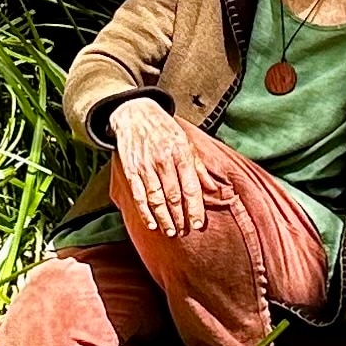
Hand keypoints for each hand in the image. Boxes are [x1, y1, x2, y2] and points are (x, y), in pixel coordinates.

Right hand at [110, 98, 216, 238]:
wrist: (135, 113)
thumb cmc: (164, 129)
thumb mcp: (186, 142)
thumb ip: (199, 167)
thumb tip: (214, 189)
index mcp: (181, 154)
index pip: (191, 187)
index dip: (195, 208)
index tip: (198, 224)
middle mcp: (164, 161)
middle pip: (173, 196)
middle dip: (180, 217)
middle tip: (184, 232)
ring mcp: (146, 166)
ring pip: (156, 199)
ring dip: (164, 218)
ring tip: (171, 232)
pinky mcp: (131, 170)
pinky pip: (139, 195)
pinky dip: (145, 212)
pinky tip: (152, 224)